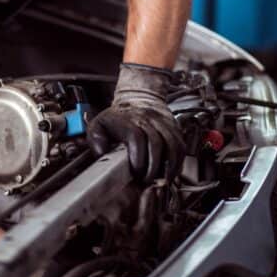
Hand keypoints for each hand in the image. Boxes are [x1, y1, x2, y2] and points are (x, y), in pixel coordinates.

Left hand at [86, 63, 185, 183]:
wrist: (139, 96)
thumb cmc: (118, 116)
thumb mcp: (99, 124)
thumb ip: (95, 140)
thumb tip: (101, 155)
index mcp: (128, 120)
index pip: (136, 138)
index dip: (138, 158)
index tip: (135, 172)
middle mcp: (148, 120)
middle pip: (156, 144)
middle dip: (152, 167)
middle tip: (146, 180)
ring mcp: (163, 123)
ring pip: (172, 146)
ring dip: (168, 167)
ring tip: (160, 180)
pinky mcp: (174, 129)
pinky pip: (181, 147)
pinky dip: (178, 162)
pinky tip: (170, 172)